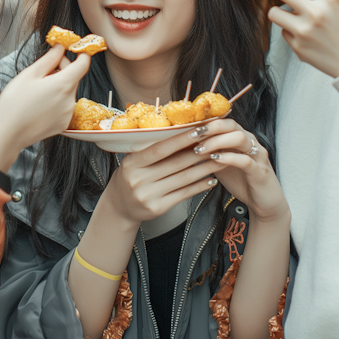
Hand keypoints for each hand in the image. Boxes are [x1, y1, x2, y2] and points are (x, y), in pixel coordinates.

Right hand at [0, 45, 90, 171]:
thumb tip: (60, 48)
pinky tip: (40, 101)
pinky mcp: (63, 124)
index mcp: (63, 85)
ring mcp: (67, 114)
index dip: (80, 53)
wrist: (6, 134)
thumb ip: (49, 59)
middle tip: (46, 67)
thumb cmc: (13, 104)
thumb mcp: (29, 74)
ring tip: (38, 88)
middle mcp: (70, 100)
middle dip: (63, 69)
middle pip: (74, 77)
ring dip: (59, 85)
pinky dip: (57, 100)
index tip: (74, 48)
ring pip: (69, 91)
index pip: (84, 63)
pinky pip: (65, 105)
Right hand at [104, 127, 228, 225]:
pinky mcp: (158, 208)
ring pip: (183, 179)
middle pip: (175, 164)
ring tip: (219, 159)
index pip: (160, 149)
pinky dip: (199, 186)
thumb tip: (182, 132)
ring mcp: (148, 195)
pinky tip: (211, 179)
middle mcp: (139, 179)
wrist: (119, 206)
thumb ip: (153, 149)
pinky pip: (183, 194)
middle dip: (199, 152)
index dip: (181, 140)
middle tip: (217, 143)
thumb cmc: (131, 176)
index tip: (199, 130)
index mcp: (132, 163)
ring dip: (204, 168)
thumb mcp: (134, 161)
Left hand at [192, 120, 288, 223]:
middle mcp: (250, 142)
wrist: (263, 202)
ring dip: (218, 142)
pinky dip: (229, 158)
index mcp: (240, 137)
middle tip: (193, 135)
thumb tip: (184, 145)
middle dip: (211, 128)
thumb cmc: (241, 180)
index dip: (206, 122)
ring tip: (201, 149)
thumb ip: (209, 151)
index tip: (188, 127)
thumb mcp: (221, 163)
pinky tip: (215, 160)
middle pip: (232, 125)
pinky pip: (245, 160)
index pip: (224, 121)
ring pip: (240, 138)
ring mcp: (257, 155)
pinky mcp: (260, 171)